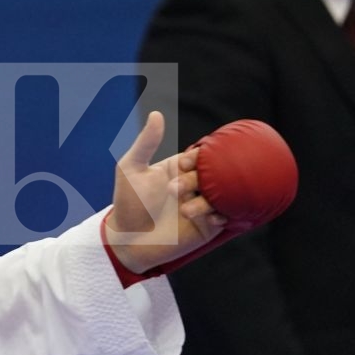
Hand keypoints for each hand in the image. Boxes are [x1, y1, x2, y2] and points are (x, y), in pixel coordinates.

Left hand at [104, 110, 229, 274]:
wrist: (127, 240)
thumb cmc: (127, 203)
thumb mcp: (131, 169)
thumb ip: (146, 143)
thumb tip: (156, 114)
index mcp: (180, 167)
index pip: (202, 154)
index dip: (198, 157)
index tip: (183, 165)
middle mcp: (195, 184)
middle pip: (214, 173)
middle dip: (200, 180)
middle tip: (176, 191)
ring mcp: (203, 204)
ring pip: (223, 194)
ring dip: (209, 200)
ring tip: (185, 211)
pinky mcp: (208, 226)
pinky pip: (227, 216)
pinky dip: (222, 215)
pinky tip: (207, 219)